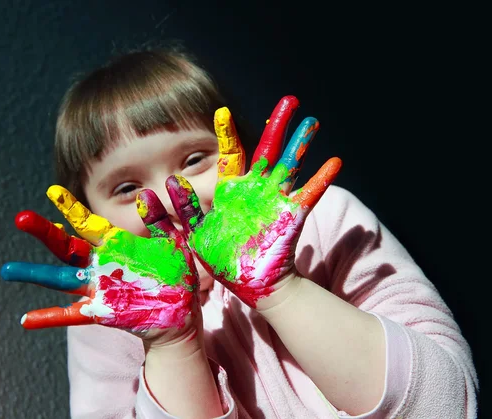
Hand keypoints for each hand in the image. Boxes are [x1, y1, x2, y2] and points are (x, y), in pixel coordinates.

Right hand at [0, 186, 199, 343]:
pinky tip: (27, 319)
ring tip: (8, 269)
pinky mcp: (103, 311)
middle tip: (21, 218)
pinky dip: (51, 317)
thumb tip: (144, 195)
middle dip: (45, 232)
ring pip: (62, 278)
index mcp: (117, 245)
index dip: (70, 208)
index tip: (52, 191)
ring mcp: (99, 288)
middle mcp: (102, 264)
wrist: (180, 312)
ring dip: (36, 273)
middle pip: (67, 246)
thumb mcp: (173, 243)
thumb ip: (160, 220)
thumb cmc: (176, 275)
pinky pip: (74, 315)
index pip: (88, 223)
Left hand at [166, 96, 341, 308]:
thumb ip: (178, 213)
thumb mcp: (194, 235)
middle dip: (278, 125)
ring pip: (291, 166)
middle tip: (290, 99)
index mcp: (232, 191)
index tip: (222, 111)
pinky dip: (320, 180)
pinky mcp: (290, 218)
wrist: (250, 283)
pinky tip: (334, 162)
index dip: (227, 134)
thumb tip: (158, 188)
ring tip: (312, 122)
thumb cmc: (222, 259)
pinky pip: (308, 196)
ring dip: (301, 145)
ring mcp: (276, 201)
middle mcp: (256, 190)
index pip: (230, 155)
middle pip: (268, 151)